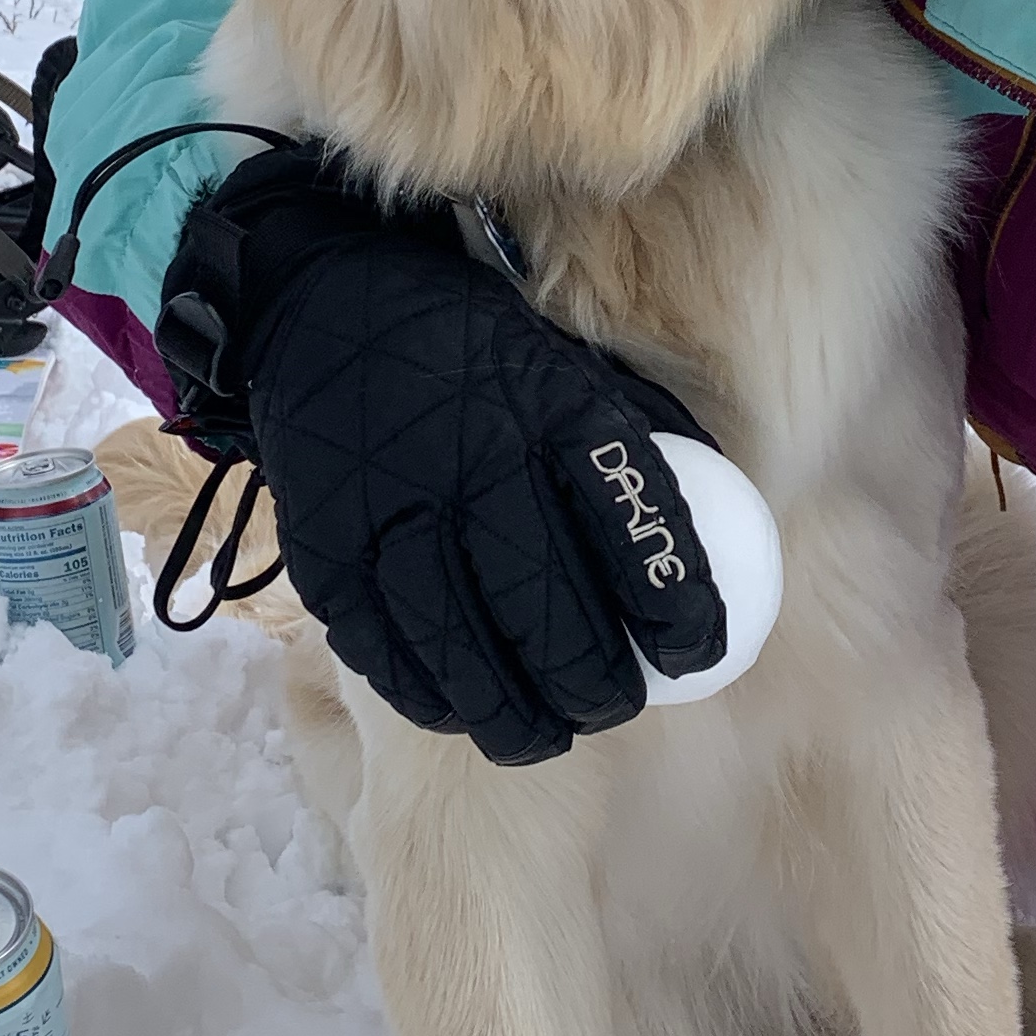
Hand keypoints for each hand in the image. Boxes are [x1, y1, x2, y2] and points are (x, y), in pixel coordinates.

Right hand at [154, 145, 727, 765]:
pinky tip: (463, 708)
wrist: (319, 303)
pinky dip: (431, 695)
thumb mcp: (563, 360)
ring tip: (544, 732)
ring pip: (460, 649)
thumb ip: (628, 434)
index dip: (674, 603)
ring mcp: (387, 513)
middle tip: (615, 702)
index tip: (698, 650)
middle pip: (544, 607)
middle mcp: (467, 463)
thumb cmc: (469, 345)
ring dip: (514, 712)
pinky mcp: (324, 552)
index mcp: (545, 409)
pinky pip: (382, 654)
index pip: (628, 523)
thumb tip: (716, 517)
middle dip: (594, 682)